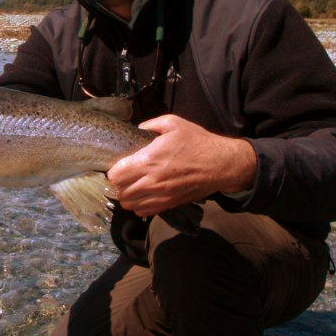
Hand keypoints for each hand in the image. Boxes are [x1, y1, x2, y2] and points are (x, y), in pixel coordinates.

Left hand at [107, 114, 255, 216]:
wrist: (221, 164)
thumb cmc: (197, 141)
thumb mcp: (173, 123)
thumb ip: (150, 125)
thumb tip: (136, 130)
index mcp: (149, 160)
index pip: (116, 175)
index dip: (113, 170)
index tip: (119, 164)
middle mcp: (151, 181)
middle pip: (120, 192)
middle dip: (118, 184)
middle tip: (124, 175)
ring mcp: (160, 196)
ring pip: (129, 205)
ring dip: (127, 196)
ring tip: (132, 185)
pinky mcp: (169, 204)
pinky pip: (143, 212)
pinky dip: (138, 205)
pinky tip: (143, 194)